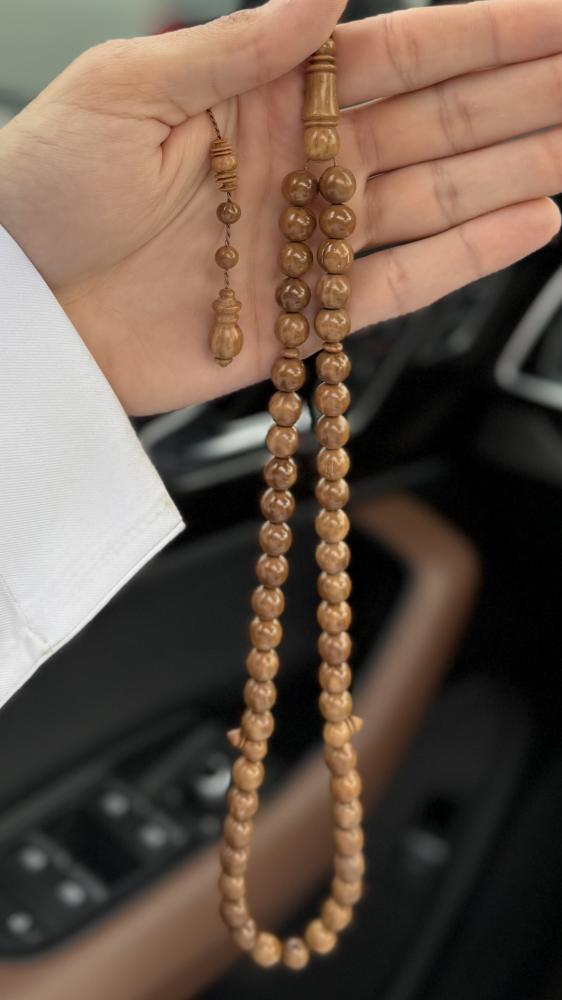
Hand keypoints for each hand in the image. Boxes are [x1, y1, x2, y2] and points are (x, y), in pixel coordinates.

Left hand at [0, 0, 560, 414]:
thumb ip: (237, 45)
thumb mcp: (126, 90)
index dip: (482, 33)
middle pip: (436, 124)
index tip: (555, 16)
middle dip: (520, 96)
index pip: (397, 54)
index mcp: (263, 98)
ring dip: (515, 171)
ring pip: (435, 202)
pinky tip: (532, 222)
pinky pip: (400, 287)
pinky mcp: (302, 320)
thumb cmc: (46, 187)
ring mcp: (307, 245)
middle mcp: (300, 169)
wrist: (23, 308)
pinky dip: (467, 257)